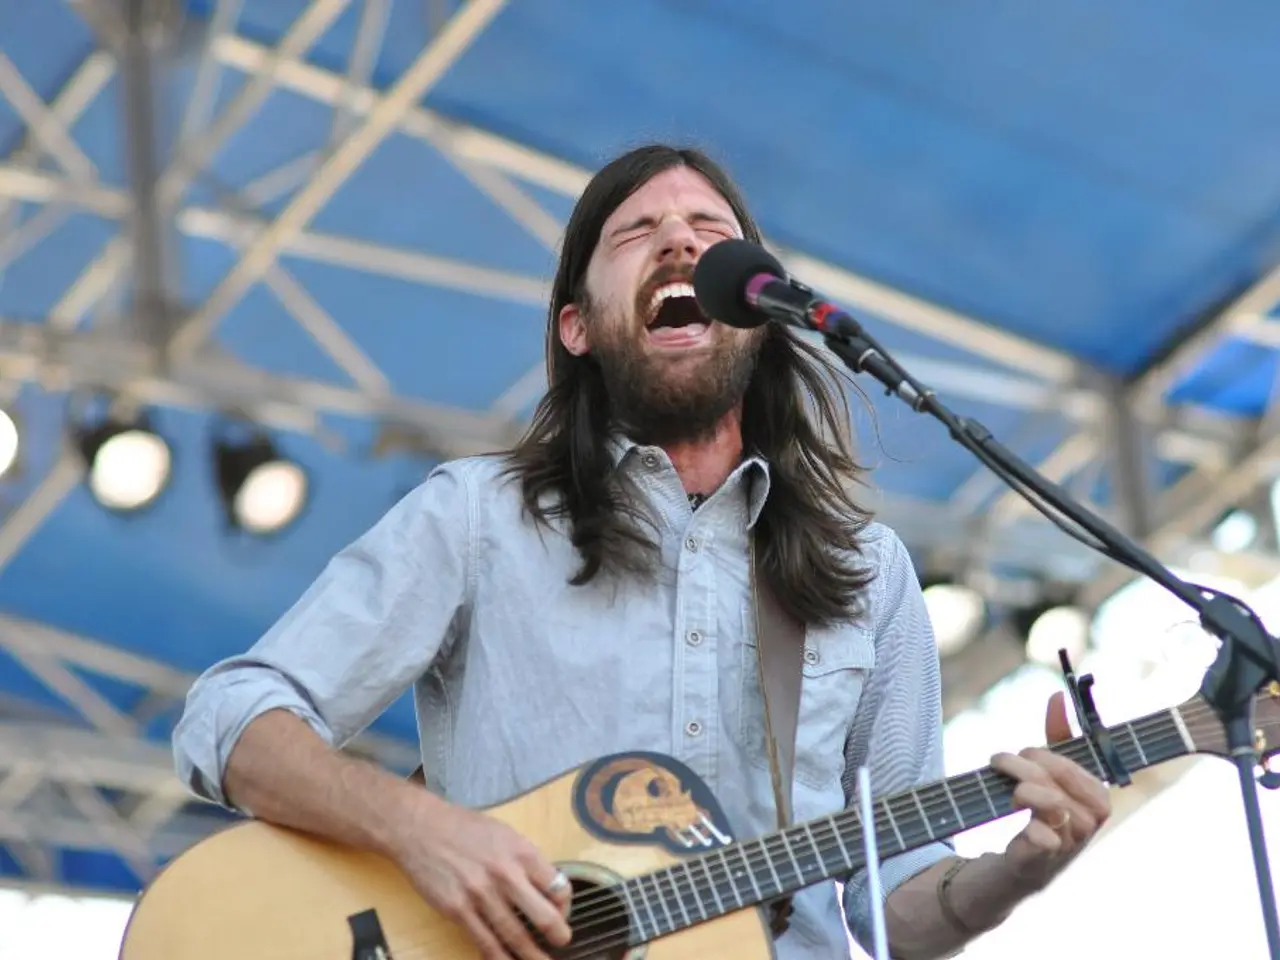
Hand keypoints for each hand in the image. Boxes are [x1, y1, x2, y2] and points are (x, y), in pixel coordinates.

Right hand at [392, 794, 572, 959]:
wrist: (419, 828)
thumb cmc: (464, 828)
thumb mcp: (504, 833)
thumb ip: (525, 859)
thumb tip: (546, 887)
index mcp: (521, 852)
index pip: (557, 885)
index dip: (565, 905)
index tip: (562, 912)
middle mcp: (505, 874)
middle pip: (543, 915)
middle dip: (558, 935)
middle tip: (562, 942)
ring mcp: (480, 895)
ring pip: (514, 935)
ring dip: (531, 955)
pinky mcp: (457, 910)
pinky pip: (484, 941)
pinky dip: (499, 957)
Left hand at [990, 691, 1111, 884]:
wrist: (1028, 857)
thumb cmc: (1045, 806)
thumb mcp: (1053, 769)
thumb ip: (1058, 733)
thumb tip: (1058, 694)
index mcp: (1099, 796)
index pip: (1071, 767)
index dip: (1044, 756)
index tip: (1023, 752)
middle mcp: (1091, 821)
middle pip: (1055, 782)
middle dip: (1023, 767)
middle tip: (1001, 762)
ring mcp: (1071, 842)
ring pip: (1050, 804)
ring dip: (1020, 791)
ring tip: (1010, 791)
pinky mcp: (1047, 860)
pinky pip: (1043, 837)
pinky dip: (1030, 827)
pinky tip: (1022, 824)